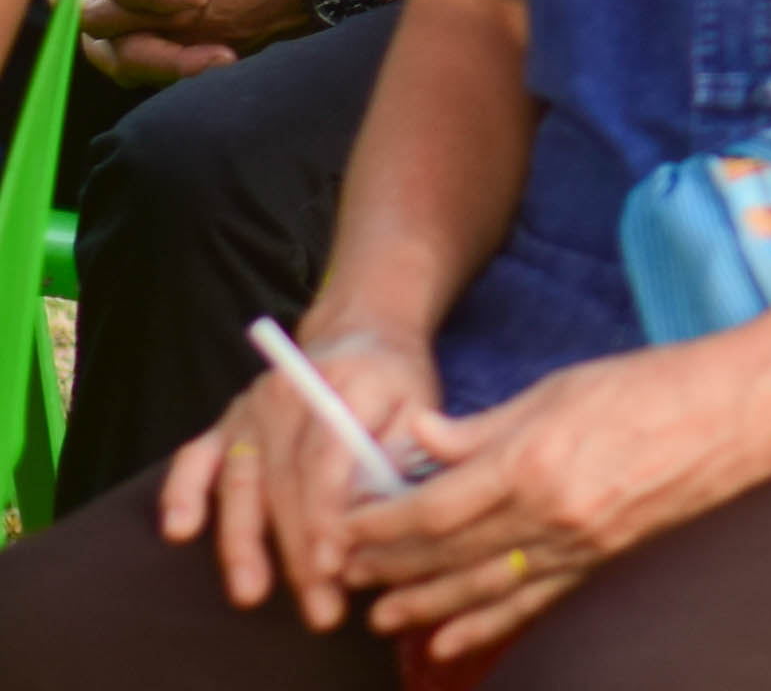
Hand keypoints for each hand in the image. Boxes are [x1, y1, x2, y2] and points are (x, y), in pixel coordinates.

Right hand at [162, 322, 441, 629]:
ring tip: (252, 593)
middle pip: (286, 481)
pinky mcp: (227, 422)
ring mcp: (253, 407)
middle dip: (298, 549)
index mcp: (351, 383)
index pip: (329, 456)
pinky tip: (180, 531)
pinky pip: (195, 458)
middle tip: (318, 603)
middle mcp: (293, 392)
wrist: (363, 335)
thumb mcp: (423, 408)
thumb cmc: (398, 385)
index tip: (333, 563)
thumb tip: (379, 515)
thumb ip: (403, 454)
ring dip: (245, 542)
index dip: (327, 513)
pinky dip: (182, 492)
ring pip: (242, 481)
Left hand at [343, 342, 770, 661]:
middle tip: (348, 574)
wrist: (738, 412)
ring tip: (382, 617)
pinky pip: (532, 601)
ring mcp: (577, 544)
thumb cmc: (653, 385)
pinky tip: (447, 642)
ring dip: (424, 603)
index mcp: (531, 460)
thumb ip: (485, 424)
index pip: (432, 506)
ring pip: (481, 585)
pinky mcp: (600, 560)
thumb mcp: (560, 387)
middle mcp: (548, 512)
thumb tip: (420, 438)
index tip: (348, 527)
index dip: (381, 523)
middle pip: (447, 551)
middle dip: (390, 565)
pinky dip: (485, 624)